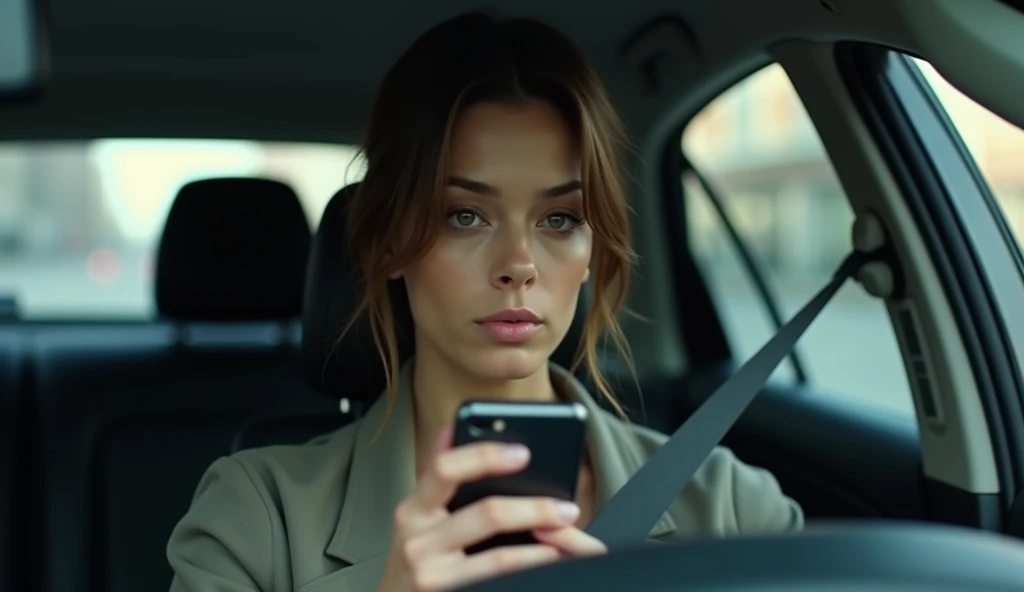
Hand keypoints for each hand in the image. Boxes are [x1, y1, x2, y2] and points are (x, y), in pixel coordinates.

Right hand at [376, 428, 606, 591]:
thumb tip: (449, 430)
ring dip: (543, 549)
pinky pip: (500, 584)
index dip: (485, 456)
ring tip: (564, 541)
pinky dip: (530, 573)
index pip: (445, 469)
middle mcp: (417, 543)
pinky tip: (546, 567)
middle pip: (487, 514)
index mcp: (412, 510)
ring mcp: (432, 577)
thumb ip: (438, 478)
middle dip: (535, 508)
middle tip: (567, 510)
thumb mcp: (418, 518)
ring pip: (501, 558)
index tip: (524, 452)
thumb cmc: (416, 561)